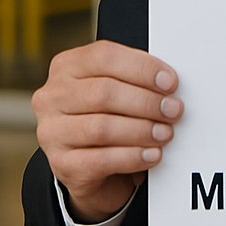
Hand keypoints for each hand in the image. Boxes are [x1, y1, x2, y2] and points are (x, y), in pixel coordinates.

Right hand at [33, 40, 182, 223]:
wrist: (89, 168)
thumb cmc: (108, 120)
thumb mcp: (116, 92)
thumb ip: (133, 81)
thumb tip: (168, 84)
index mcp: (66, 68)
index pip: (103, 57)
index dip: (141, 68)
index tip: (170, 82)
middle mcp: (52, 97)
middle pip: (103, 92)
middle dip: (145, 101)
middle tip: (173, 110)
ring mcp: (52, 132)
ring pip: (101, 127)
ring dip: (141, 130)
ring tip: (165, 133)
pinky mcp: (62, 165)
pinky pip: (101, 160)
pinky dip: (132, 157)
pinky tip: (151, 155)